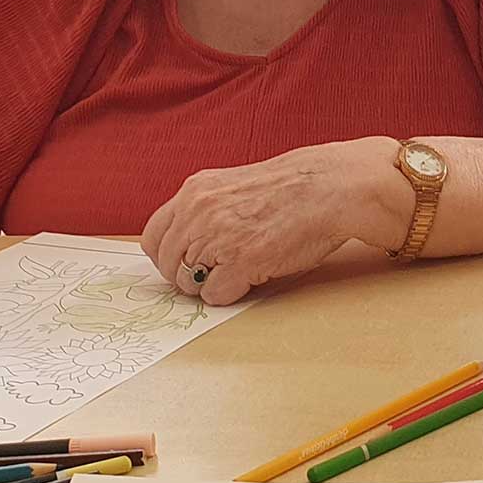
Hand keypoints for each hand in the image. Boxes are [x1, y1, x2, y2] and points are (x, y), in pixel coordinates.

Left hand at [140, 139, 393, 306]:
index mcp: (194, 191)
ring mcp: (217, 238)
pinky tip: (252, 277)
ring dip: (209, 285)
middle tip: (215, 274)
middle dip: (187, 276)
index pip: (153, 237)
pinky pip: (215, 296)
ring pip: (188, 283)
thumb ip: (205, 208)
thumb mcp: (233, 186)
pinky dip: (230, 294)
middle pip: (168, 264)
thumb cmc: (290, 189)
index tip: (186, 263)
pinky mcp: (241, 262)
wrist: (328, 188)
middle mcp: (198, 212)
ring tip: (238, 271)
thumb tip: (186, 243)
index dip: (168, 256)